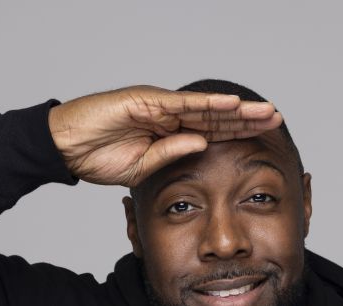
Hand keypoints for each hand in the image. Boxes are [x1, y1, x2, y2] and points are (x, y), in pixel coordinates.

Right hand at [47, 84, 282, 186]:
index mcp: (169, 132)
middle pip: (215, 116)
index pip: (211, 131)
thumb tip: (203, 145)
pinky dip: (208, 104)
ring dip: (237, 109)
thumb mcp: (143, 168)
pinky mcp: (146, 100)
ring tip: (264, 111)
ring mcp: (159, 105)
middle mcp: (168, 114)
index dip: (238, 133)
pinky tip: (232, 105)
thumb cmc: (97, 157)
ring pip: (206, 107)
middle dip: (247, 118)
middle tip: (277, 118)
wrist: (66, 148)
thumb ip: (172, 155)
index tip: (265, 137)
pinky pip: (183, 103)